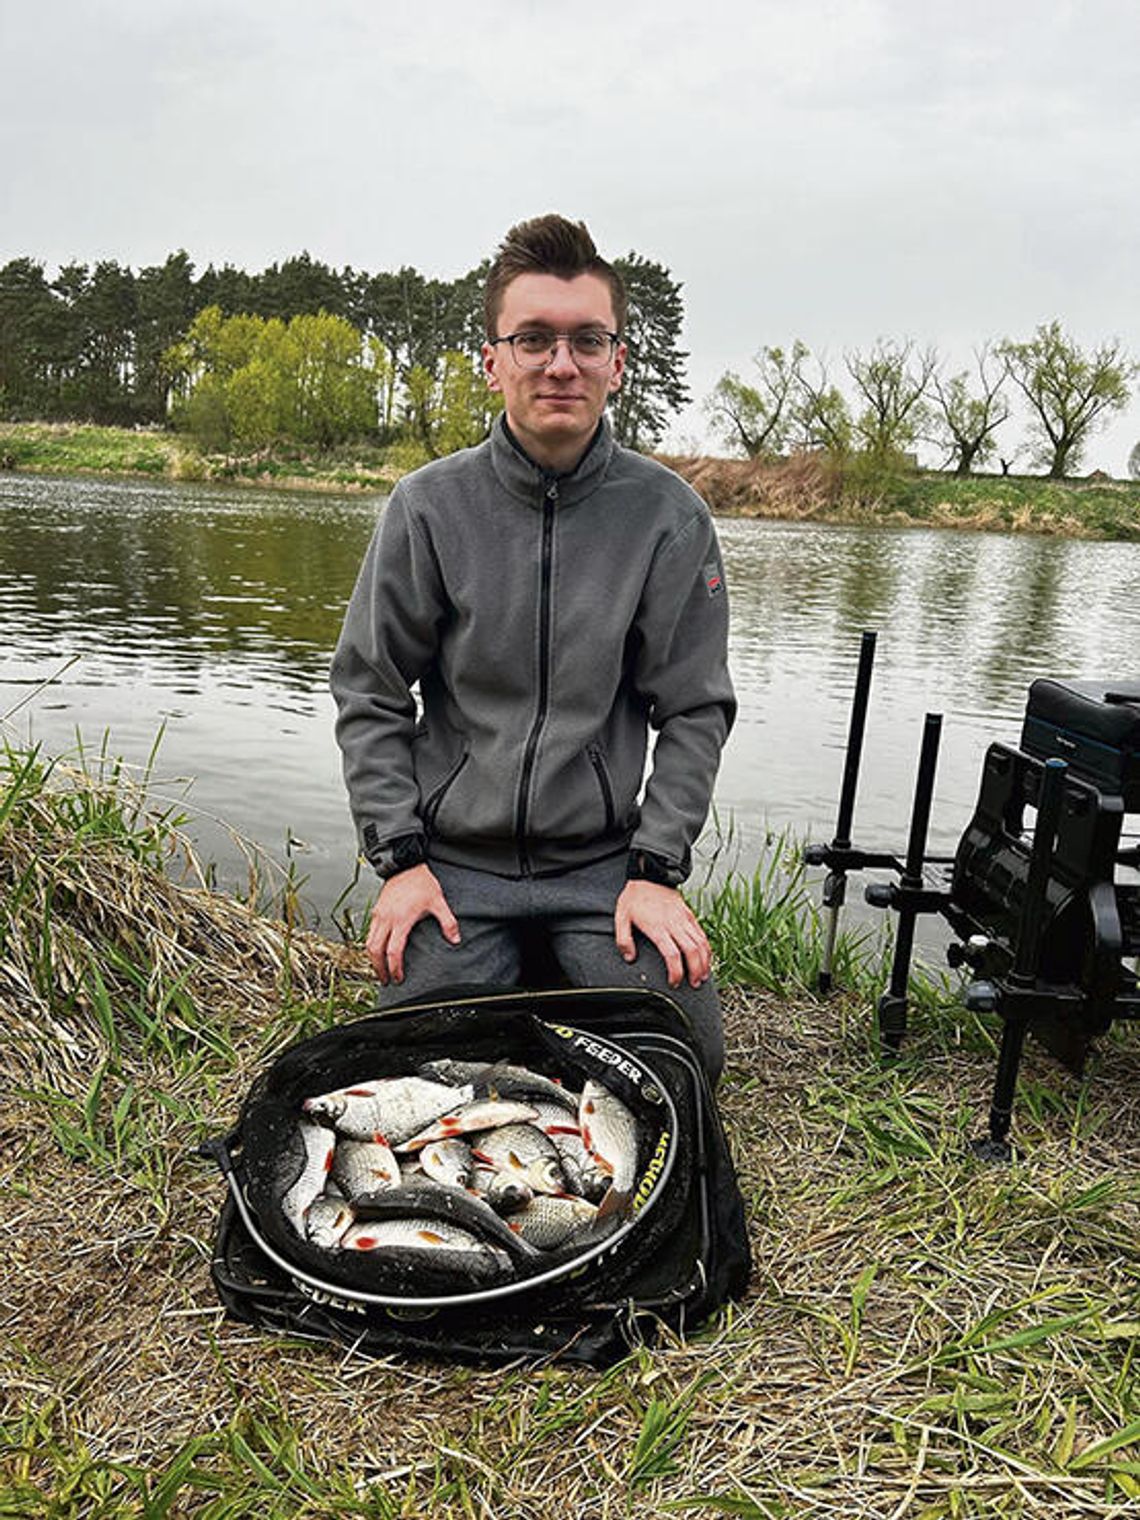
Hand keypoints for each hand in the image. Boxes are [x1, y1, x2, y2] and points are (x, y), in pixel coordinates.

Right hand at [366, 864, 459, 984]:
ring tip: (381, 969)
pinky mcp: (376, 911)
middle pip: (375, 951)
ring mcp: (379, 915)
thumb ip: (448, 922)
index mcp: (401, 919)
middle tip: (386, 980)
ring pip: (369, 943)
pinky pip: (369, 933)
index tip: (399, 978)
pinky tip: (380, 951)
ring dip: (373, 959)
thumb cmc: (421, 882)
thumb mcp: (438, 901)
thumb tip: (455, 940)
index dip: (395, 968)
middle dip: (379, 968)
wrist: (405, 864)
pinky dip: (372, 946)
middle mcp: (386, 918)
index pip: (393, 951)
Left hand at [614, 880, 710, 989]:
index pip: (672, 955)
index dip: (676, 972)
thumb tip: (629, 957)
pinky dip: (707, 948)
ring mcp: (684, 919)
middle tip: (694, 984)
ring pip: (701, 943)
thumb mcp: (621, 918)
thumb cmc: (635, 897)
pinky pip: (702, 934)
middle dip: (696, 971)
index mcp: (657, 927)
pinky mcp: (689, 914)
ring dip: (704, 962)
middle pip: (691, 951)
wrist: (649, 875)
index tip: (674, 982)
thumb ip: (623, 940)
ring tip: (702, 976)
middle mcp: (674, 924)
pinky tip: (706, 958)